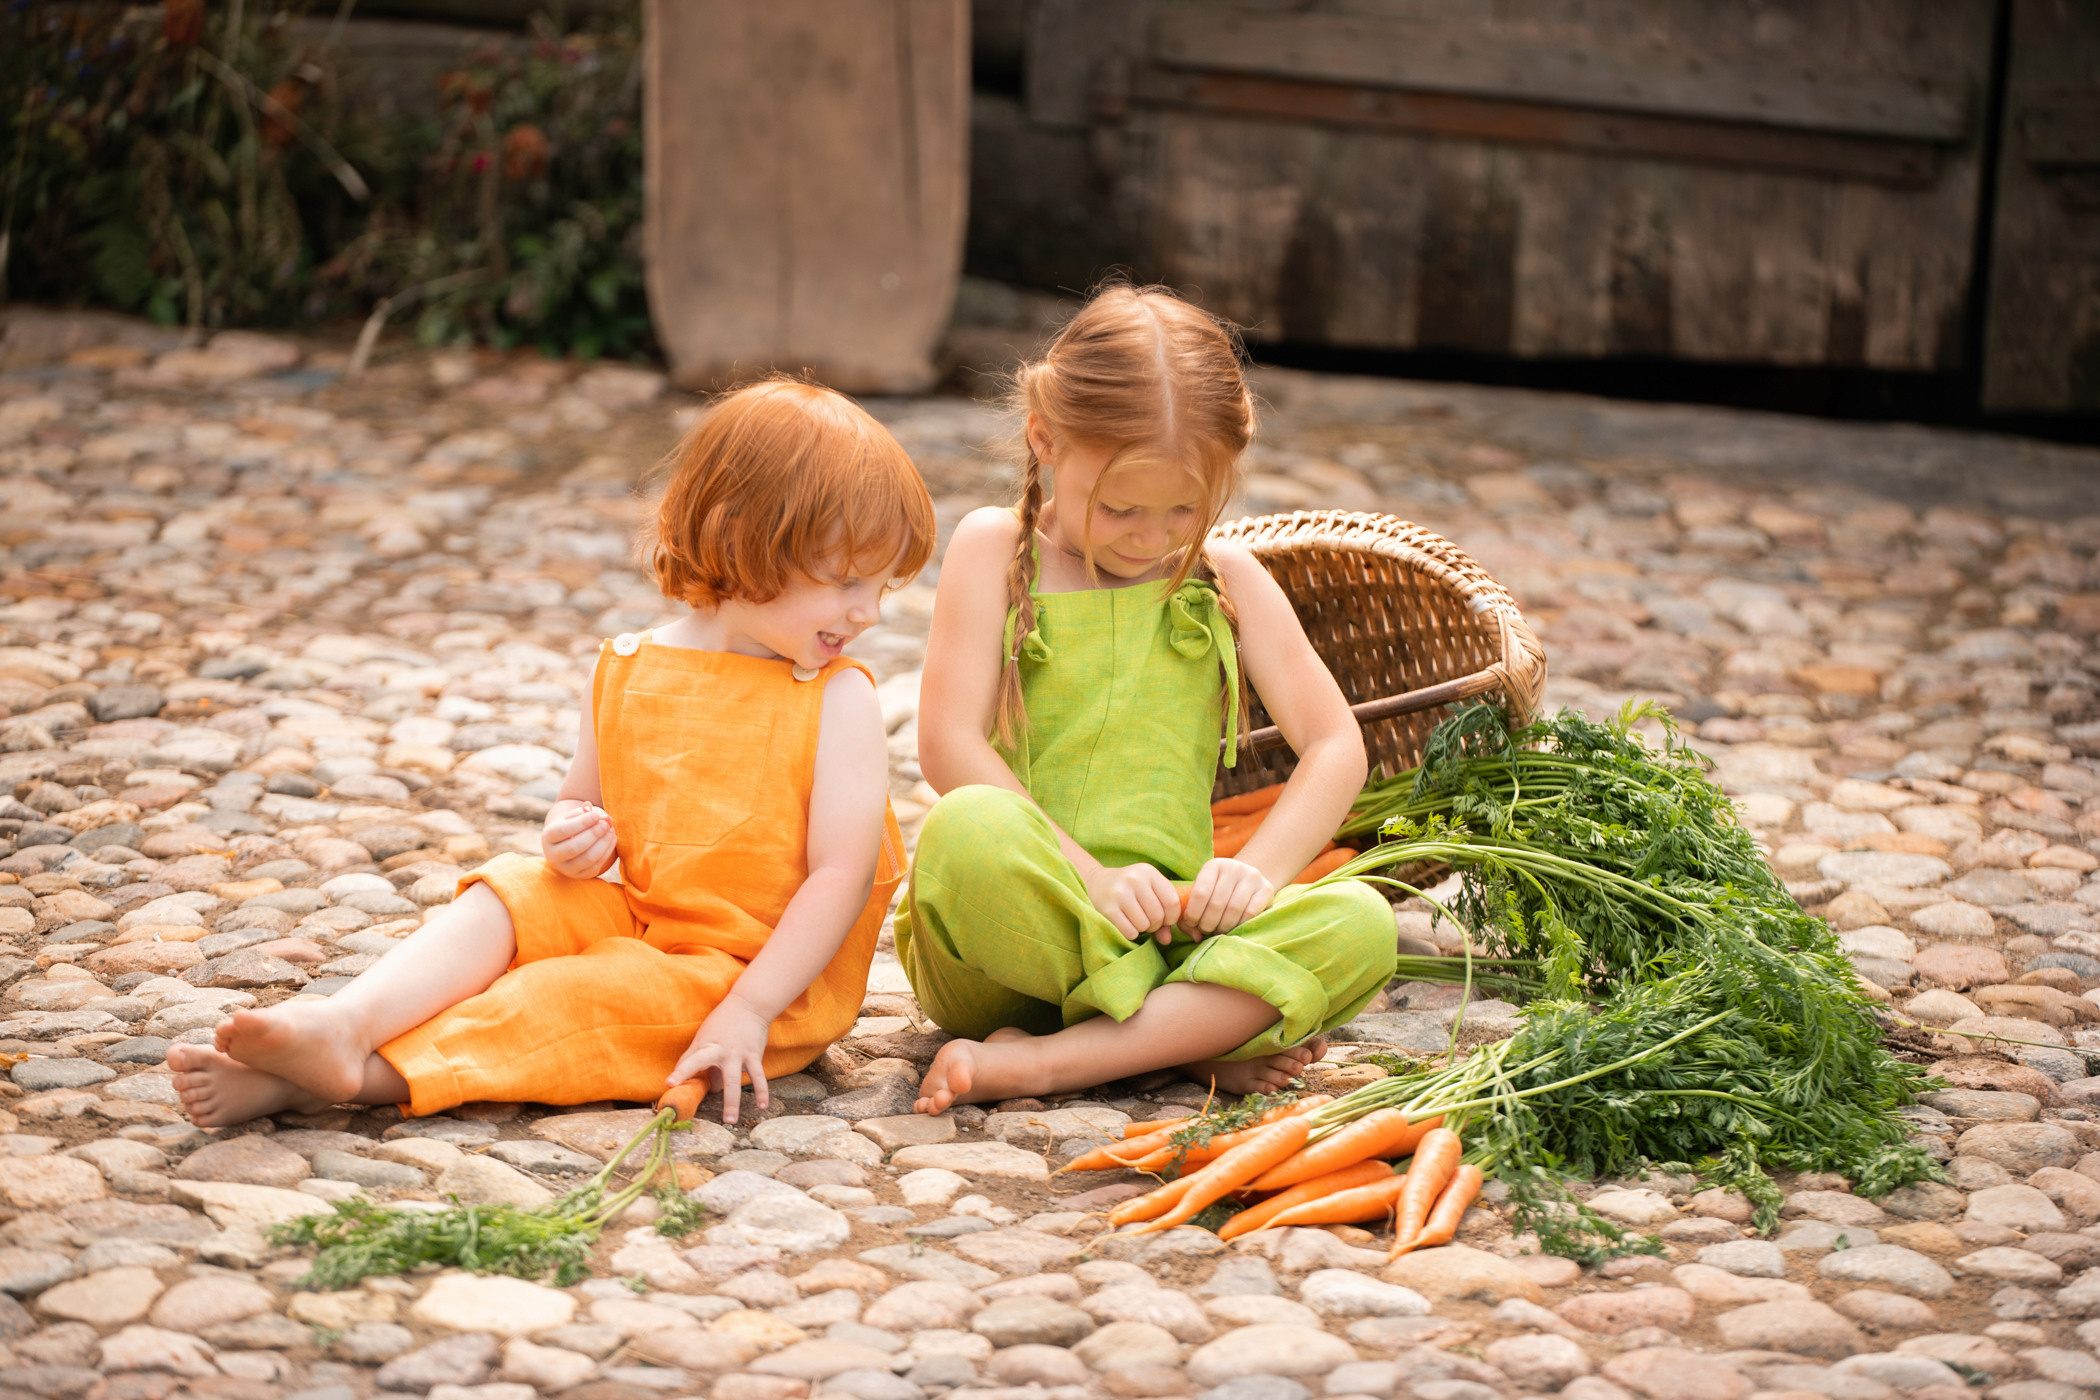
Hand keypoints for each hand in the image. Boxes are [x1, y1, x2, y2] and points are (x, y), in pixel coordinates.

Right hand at [543, 799, 615, 877]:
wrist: (570, 843)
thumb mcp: (576, 816)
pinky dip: (607, 851)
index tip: (596, 816)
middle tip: (606, 824)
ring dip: (603, 844)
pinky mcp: (580, 875)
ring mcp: (566, 868)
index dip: (581, 823)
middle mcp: (553, 855)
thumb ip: (588, 812)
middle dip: (593, 834)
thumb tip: (605, 818)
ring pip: (587, 859)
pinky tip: (612, 839)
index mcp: (548, 837)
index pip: (562, 831)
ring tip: (611, 830)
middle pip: (573, 847)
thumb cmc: (574, 825)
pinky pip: (596, 866)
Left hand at [668, 995, 771, 1124]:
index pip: (690, 1060)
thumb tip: (705, 1087)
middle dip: (706, 1090)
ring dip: (733, 1102)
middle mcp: (722, 1051)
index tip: (669, 1084)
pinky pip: (758, 1077)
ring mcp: (739, 1055)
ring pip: (735, 1081)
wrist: (749, 1005)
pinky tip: (762, 1106)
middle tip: (695, 1105)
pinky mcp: (754, 1056)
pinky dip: (762, 1092)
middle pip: (713, 1074)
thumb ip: (700, 1061)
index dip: (680, 1072)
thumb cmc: (722, 1022)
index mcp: (707, 1046)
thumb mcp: (705, 1037)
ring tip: (730, 1120)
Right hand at [1084, 862, 1181, 943]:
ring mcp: (1119, 892)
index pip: (1172, 902)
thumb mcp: (1148, 893)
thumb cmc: (1130, 890)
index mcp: (1149, 872)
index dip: (1172, 917)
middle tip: (1146, 921)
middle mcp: (1134, 879)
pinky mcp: (1107, 908)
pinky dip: (1131, 933)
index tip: (1165, 920)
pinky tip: (1125, 924)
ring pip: (1144, 925)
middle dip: (1155, 925)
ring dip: (1142, 929)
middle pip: (1158, 916)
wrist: (1097, 883)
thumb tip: (1166, 940)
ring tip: (1135, 920)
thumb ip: (1163, 914)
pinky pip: (1130, 932)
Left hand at [1179, 857, 1273, 935]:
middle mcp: (1234, 867)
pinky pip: (1250, 913)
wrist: (1249, 881)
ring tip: (1218, 931)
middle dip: (1207, 923)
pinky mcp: (1266, 889)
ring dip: (1223, 927)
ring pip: (1233, 909)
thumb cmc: (1219, 891)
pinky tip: (1233, 927)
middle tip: (1205, 930)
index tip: (1192, 924)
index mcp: (1214, 866)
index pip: (1200, 892)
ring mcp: (1252, 876)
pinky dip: (1239, 925)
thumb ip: (1191, 913)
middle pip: (1216, 903)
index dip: (1193, 913)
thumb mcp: (1204, 894)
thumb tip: (1195, 936)